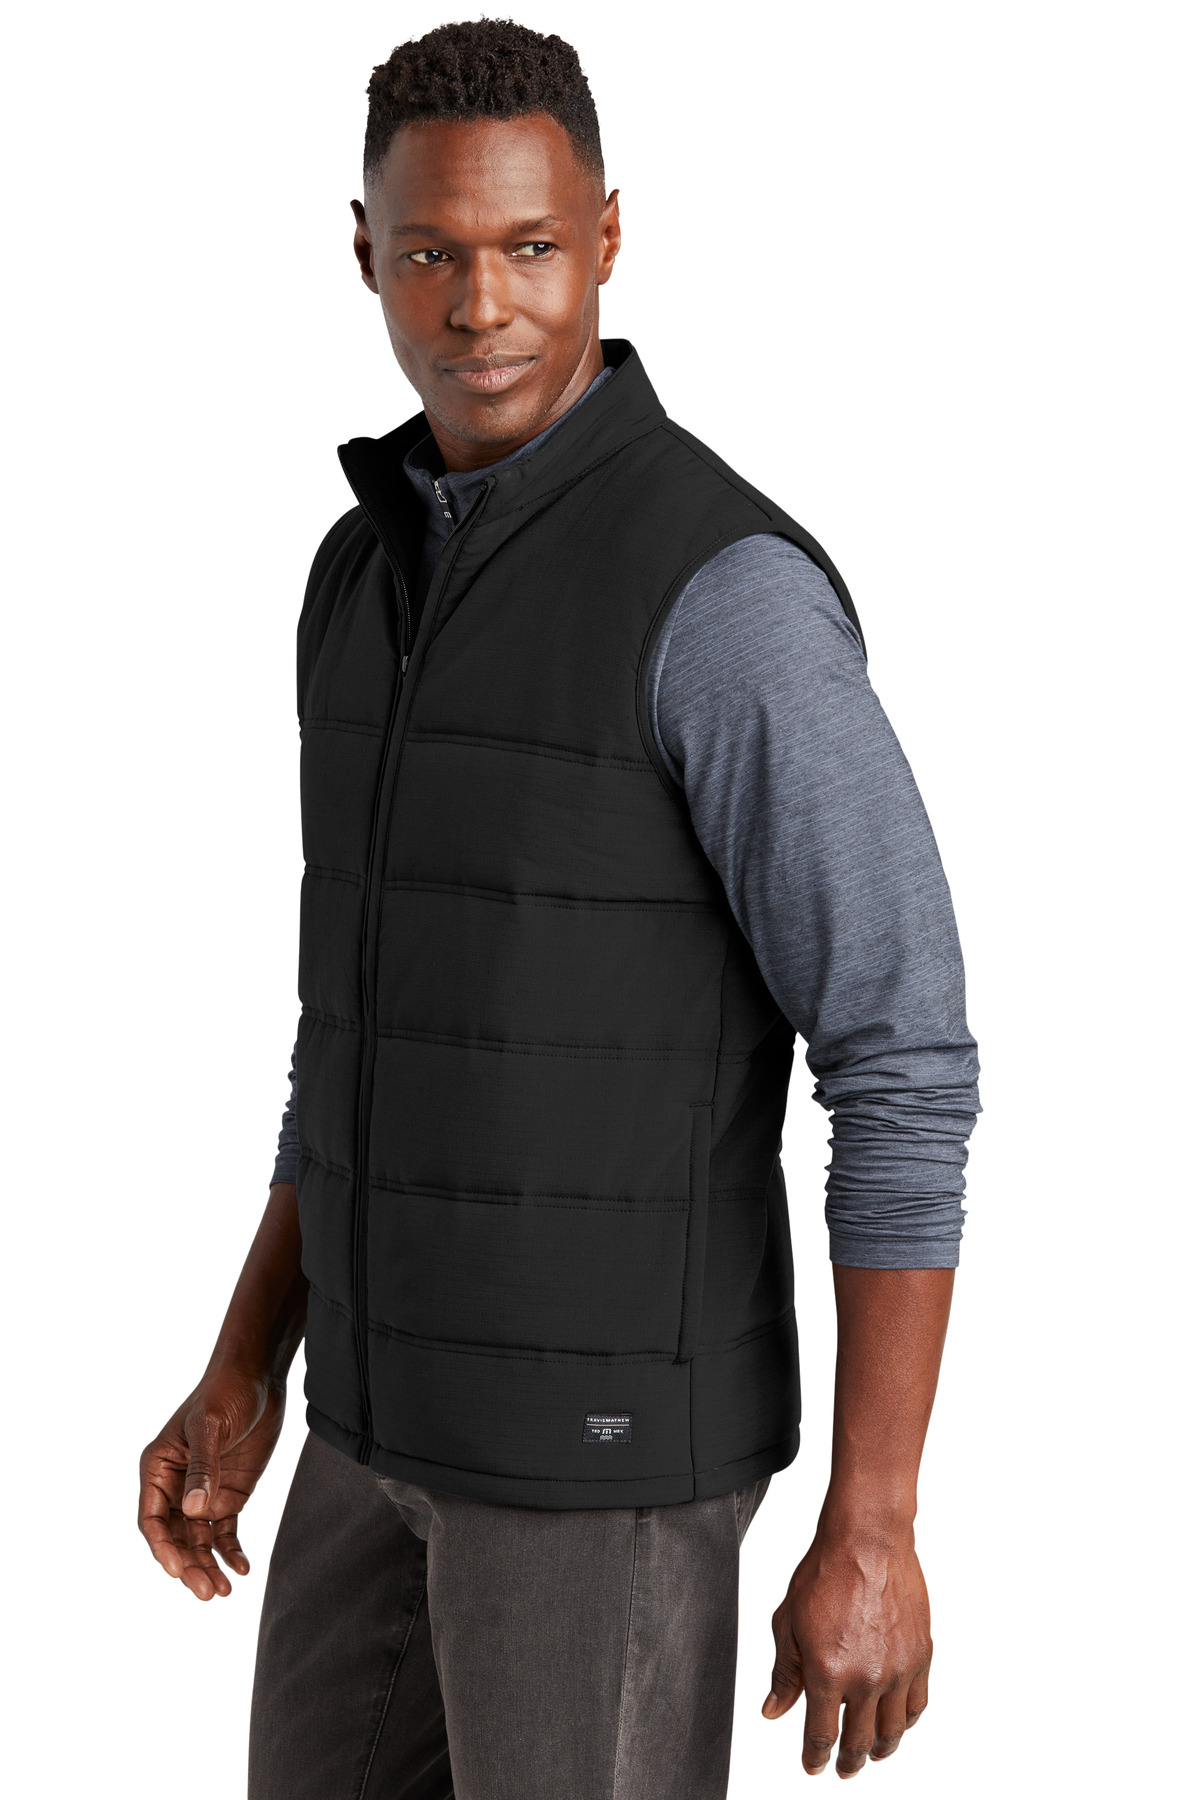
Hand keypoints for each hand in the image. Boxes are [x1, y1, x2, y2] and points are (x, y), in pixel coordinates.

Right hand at [138, 1365, 286, 1600]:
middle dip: (189, 1566)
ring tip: (224, 1591)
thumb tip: (192, 1512)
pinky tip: (242, 1569)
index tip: (177, 1569)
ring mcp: (203, 1493)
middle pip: (175, 1537)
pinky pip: (225, 1531)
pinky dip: (231, 1551)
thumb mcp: (210, 1426)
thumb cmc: (226, 1391)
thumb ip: (203, 1469)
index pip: (151, 1519)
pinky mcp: (230, 1494)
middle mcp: (176, 1486)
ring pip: (199, 1540)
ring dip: (208, 1565)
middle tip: (208, 1592)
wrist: (259, 1375)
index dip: (161, 1548)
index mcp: (158, 1467)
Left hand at [762, 1519, 931, 1777]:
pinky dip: (906, 1723)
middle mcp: (865, 1678)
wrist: (866, 1541)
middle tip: (843, 1769)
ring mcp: (897, 1670)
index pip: (821, 1735)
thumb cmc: (824, 1573)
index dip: (814, 1758)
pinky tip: (897, 1724)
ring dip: (880, 1749)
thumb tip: (773, 1711)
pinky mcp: (920, 1656)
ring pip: (892, 1731)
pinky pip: (917, 1705)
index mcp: (827, 1672)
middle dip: (848, 1761)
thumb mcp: (788, 1623)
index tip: (813, 1767)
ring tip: (871, 1754)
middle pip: (858, 1741)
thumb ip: (784, 1673)